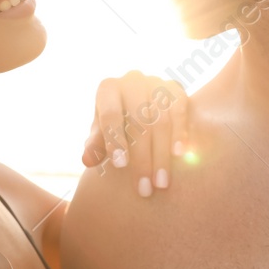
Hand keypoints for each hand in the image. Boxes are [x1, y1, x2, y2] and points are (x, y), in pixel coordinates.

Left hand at [81, 71, 189, 196]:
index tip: (121, 167)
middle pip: (139, 122)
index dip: (115, 140)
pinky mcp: (175, 88)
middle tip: (145, 188)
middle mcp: (132, 80)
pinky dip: (180, 133)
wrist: (139, 102)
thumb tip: (87, 160)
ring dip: (162, 155)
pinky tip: (179, 155)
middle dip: (143, 159)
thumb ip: (95, 145)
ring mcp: (155, 82)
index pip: (111, 115)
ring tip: (161, 183)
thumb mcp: (100, 131)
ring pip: (161, 120)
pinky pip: (180, 110)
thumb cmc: (115, 122)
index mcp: (108, 88)